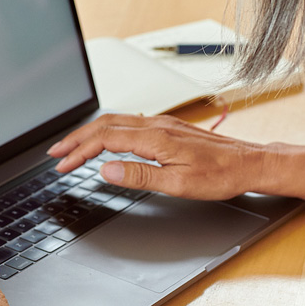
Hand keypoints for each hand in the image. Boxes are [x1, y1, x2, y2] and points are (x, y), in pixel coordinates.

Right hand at [48, 113, 266, 200]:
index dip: (79, 151)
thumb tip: (106, 169)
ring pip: (115, 121)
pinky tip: (105, 140)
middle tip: (55, 153)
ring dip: (89, 133)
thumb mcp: (178, 184)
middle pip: (104, 125)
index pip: (104, 140)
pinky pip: (129, 123)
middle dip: (75, 138)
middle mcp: (155, 125)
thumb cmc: (220, 175)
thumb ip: (140, 175)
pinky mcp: (167, 128)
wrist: (249, 162)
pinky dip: (107, 131)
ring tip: (72, 147)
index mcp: (155, 138)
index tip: (62, 165)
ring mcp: (162, 123)